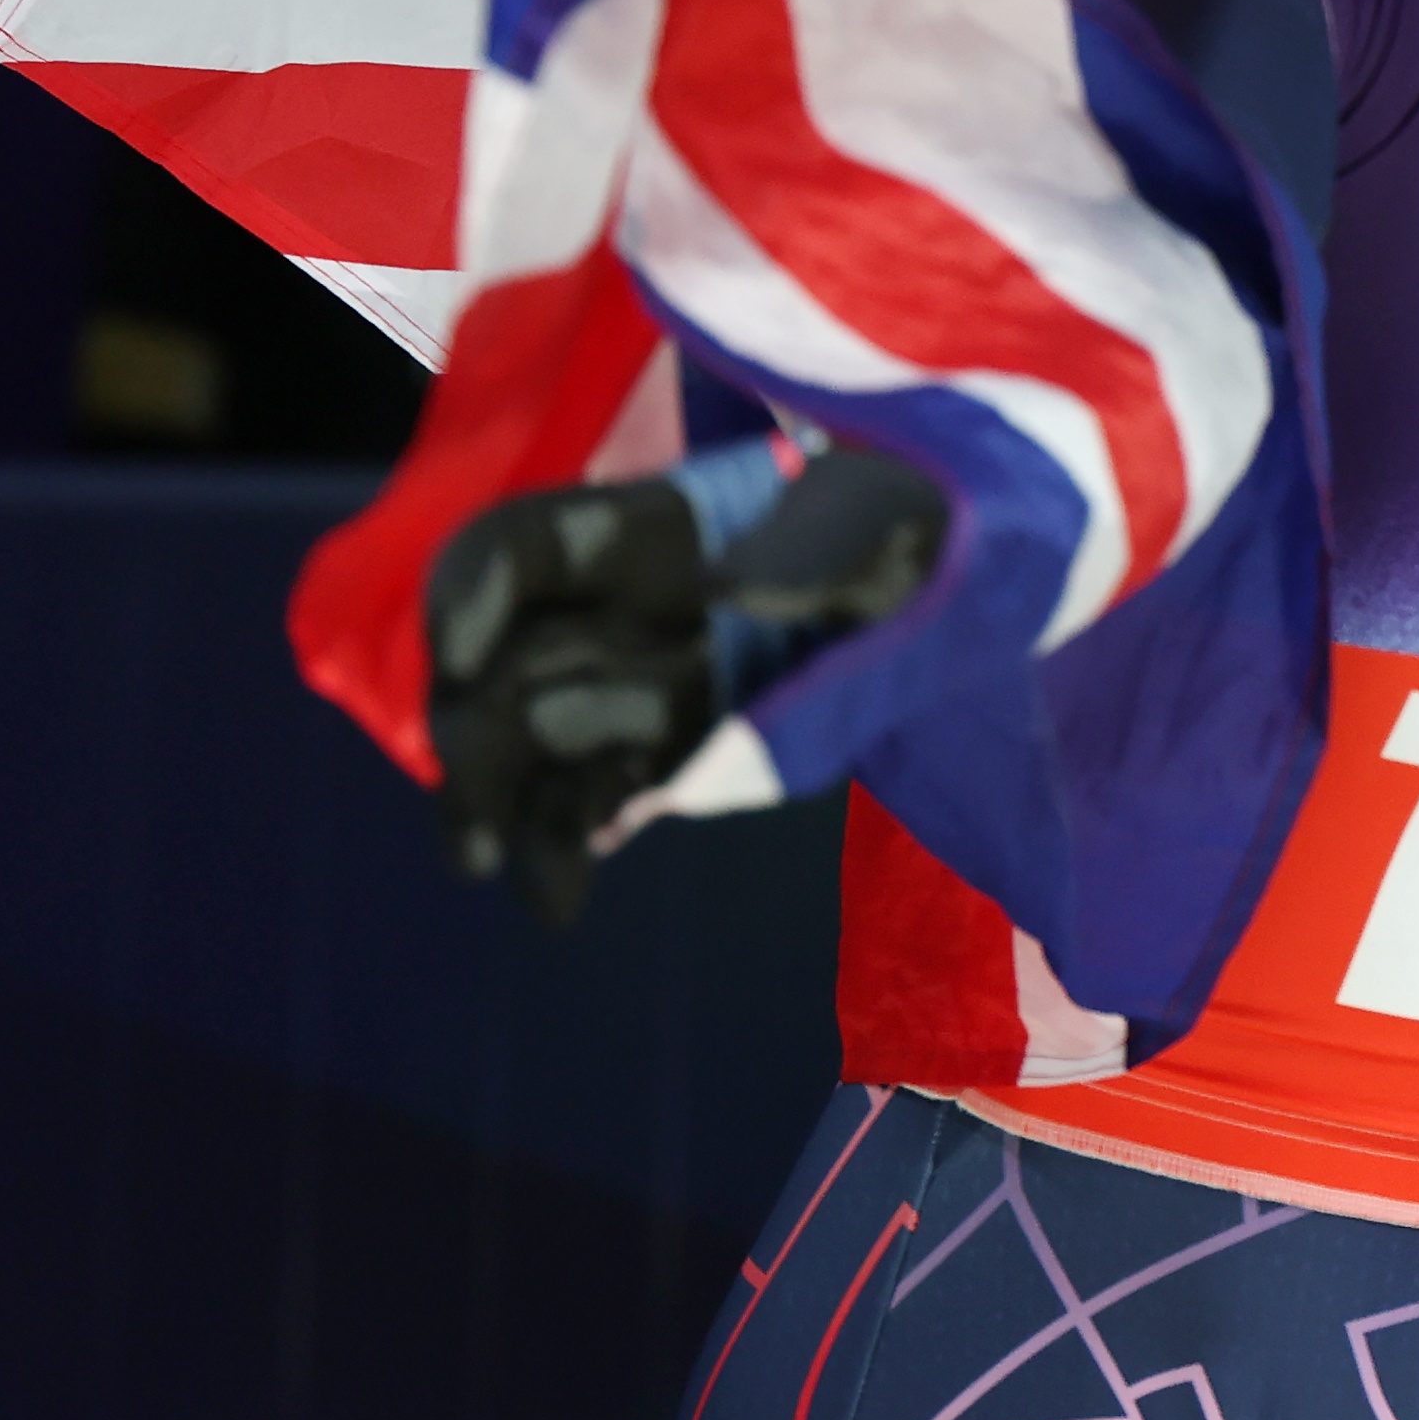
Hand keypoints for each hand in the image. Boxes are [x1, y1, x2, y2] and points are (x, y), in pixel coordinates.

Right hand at [420, 446, 946, 924]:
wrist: (955, 593)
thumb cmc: (912, 528)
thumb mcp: (871, 525)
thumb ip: (810, 557)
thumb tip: (739, 596)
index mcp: (648, 531)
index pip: (520, 547)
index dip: (470, 593)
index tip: (462, 660)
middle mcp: (619, 605)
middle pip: (504, 662)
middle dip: (472, 735)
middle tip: (472, 817)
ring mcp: (634, 682)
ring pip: (529, 742)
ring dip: (499, 805)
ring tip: (489, 868)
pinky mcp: (665, 752)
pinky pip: (590, 796)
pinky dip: (562, 844)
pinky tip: (555, 894)